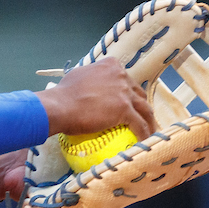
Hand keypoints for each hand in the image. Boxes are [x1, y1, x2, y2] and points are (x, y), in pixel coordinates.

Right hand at [34, 57, 155, 139]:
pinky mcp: (124, 109)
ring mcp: (124, 93)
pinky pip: (139, 124)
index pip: (125, 79)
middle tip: (141, 116)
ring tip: (149, 131)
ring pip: (144, 109)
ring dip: (149, 121)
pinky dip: (143, 133)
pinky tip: (143, 141)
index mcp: (111, 66)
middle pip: (138, 93)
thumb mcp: (79, 76)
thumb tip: (88, 85)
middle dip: (141, 104)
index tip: (127, 99)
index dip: (128, 90)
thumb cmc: (63, 93)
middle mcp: (121, 76)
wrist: (59, 105)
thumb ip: (90, 78)